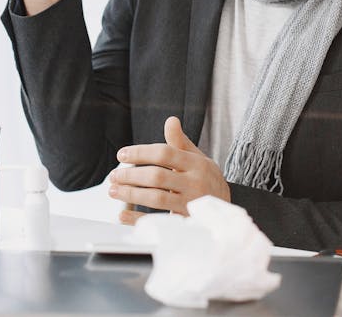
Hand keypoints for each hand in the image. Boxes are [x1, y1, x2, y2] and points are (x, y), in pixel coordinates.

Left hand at [109, 116, 230, 223]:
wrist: (227, 207)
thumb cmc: (207, 179)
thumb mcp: (198, 158)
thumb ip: (180, 142)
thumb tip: (170, 120)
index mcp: (196, 164)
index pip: (164, 153)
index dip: (140, 153)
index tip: (122, 154)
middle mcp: (194, 183)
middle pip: (157, 177)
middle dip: (131, 175)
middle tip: (115, 175)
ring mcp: (190, 204)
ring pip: (156, 199)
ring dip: (131, 195)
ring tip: (114, 190)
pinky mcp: (185, 222)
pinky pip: (158, 221)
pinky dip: (138, 219)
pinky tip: (123, 215)